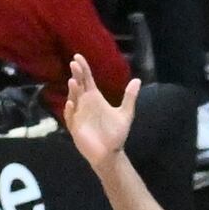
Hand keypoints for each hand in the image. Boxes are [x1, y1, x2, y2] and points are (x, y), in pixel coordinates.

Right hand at [58, 52, 137, 166]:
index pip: (87, 79)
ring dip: (73, 91)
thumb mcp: (125, 114)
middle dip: (76, 75)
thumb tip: (137, 80)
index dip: (83, 68)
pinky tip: (72, 104)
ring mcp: (78, 114)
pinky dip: (70, 111)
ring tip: (74, 81)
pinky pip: (71, 117)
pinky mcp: (75, 127)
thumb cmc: (116, 133)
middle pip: (78, 85)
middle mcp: (85, 103)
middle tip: (74, 64)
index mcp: (94, 98)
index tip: (78, 57)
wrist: (110, 153)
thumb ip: (129, 97)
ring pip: (73, 99)